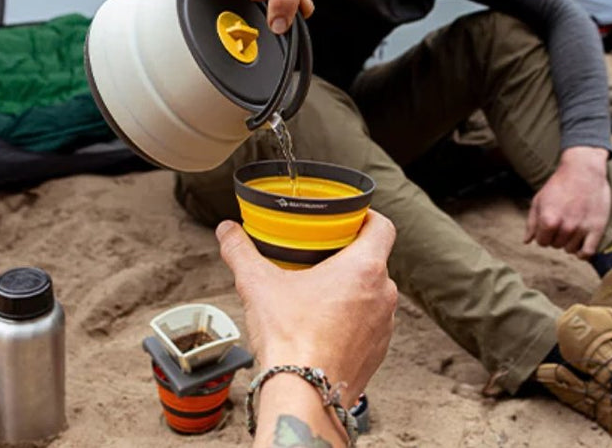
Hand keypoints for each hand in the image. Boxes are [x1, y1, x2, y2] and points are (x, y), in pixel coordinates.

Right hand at [215, 210, 397, 407]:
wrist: (304, 395)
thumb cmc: (290, 338)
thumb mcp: (258, 284)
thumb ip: (241, 251)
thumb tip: (227, 230)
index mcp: (364, 268)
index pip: (382, 226)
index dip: (367, 216)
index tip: (348, 217)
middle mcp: (383, 294)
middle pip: (375, 258)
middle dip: (351, 253)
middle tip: (323, 252)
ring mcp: (384, 325)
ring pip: (374, 291)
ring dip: (353, 286)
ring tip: (321, 289)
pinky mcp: (378, 350)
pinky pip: (371, 321)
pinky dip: (354, 316)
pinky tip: (326, 322)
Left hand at [525, 146, 610, 257]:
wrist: (583, 172)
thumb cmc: (558, 185)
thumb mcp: (539, 200)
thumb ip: (532, 222)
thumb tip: (526, 241)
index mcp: (548, 220)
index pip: (542, 242)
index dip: (543, 235)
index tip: (547, 226)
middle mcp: (565, 227)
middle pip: (556, 245)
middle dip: (555, 236)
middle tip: (561, 222)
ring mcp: (582, 229)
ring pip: (570, 250)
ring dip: (569, 242)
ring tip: (571, 227)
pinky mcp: (597, 229)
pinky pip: (588, 252)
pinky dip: (583, 253)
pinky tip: (580, 246)